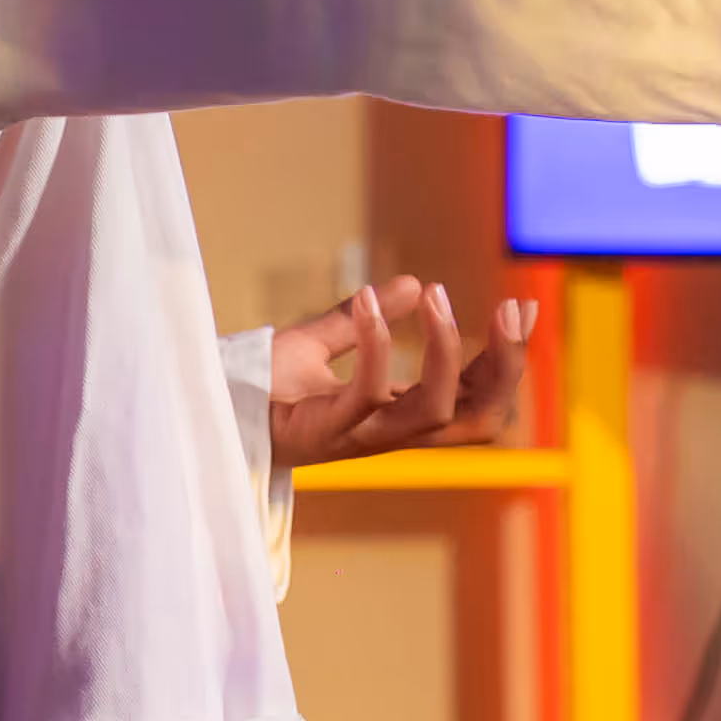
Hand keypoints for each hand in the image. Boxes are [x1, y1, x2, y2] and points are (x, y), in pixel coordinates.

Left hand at [272, 276, 536, 465]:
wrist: (200, 412)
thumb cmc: (254, 388)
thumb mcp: (313, 345)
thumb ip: (360, 319)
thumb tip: (414, 283)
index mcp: (395, 416)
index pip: (475, 401)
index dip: (506, 362)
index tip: (520, 306)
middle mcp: (386, 433)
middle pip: (477, 420)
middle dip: (505, 368)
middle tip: (513, 311)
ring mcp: (357, 437)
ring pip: (435, 412)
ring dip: (448, 351)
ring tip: (440, 297)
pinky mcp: (323, 432)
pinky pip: (369, 395)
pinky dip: (377, 345)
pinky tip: (370, 302)